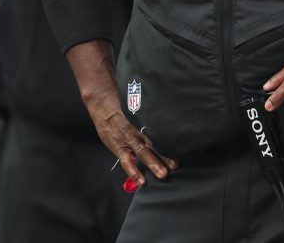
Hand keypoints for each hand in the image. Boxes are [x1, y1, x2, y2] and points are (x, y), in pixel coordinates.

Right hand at [64, 41, 177, 188]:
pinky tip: (141, 180)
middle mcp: (137, 129)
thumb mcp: (138, 106)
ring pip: (142, 152)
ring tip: (163, 174)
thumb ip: (151, 114)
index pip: (159, 130)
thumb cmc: (123, 105)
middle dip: (165, 154)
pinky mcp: (118, 146)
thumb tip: (170, 119)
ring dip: (153, 163)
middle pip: (154, 142)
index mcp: (144, 119)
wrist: (102, 103)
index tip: (182, 146)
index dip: (170, 139)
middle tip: (176, 164)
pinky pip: (126, 161)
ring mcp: (127, 139)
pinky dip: (133, 171)